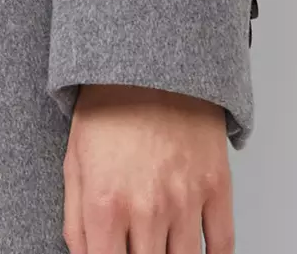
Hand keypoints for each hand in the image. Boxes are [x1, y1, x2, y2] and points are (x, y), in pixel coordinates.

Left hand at [63, 84, 233, 253]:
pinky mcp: (216, 186)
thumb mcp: (75, 162)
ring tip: (162, 245)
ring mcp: (185, 199)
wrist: (150, 61)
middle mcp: (147, 208)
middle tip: (140, 245)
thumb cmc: (108, 107)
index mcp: (105, 204)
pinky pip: (222, 245)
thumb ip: (76, 223)